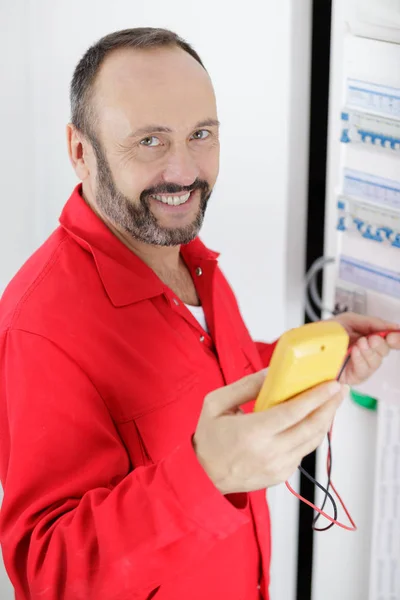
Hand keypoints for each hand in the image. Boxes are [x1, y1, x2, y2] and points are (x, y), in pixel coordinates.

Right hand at [193, 371, 347, 494]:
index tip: (330, 384)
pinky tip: (314, 420)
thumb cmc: (208, 439)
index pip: (293, 412)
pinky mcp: (281, 474)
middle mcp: (269, 453)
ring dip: (325, 419)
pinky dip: (312, 434)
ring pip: (312, 441)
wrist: (203, 476)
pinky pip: (304, 451)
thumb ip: (245, 386)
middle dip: (330, 406)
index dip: (316, 397)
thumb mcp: (216, 404)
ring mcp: (277, 467)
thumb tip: (272, 373)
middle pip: (311, 427)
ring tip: (332, 402)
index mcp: (252, 433)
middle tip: (339, 389)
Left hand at [332, 312, 399, 385]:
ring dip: (369, 351)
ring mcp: (360, 365)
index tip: (395, 334)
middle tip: (372, 339)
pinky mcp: (353, 377)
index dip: (396, 338)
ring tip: (359, 344)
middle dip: (381, 344)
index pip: (389, 340)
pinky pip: (364, 370)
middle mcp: (366, 352)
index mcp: (368, 338)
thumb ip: (371, 322)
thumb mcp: (349, 320)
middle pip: (385, 351)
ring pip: (376, 361)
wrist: (308, 344)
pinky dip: (361, 360)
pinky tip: (355, 352)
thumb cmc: (325, 333)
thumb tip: (392, 326)